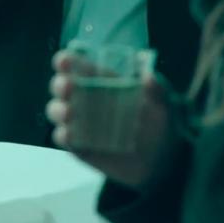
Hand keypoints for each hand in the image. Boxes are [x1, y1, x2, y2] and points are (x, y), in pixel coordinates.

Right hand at [45, 50, 177, 187]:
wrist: (162, 161)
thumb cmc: (161, 124)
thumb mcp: (165, 104)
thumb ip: (158, 90)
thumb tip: (148, 76)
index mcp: (104, 81)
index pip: (79, 66)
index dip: (68, 61)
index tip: (64, 60)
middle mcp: (88, 99)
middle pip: (62, 87)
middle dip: (60, 84)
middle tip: (67, 86)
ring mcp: (82, 123)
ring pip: (58, 111)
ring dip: (58, 109)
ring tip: (68, 112)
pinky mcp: (80, 146)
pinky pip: (64, 139)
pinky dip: (64, 135)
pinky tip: (70, 135)